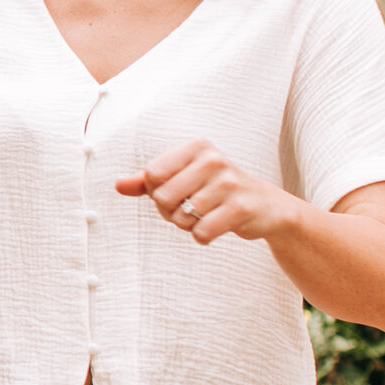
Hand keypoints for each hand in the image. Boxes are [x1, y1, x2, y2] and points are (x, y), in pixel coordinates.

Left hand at [117, 139, 301, 245]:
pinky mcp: (241, 209)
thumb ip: (149, 181)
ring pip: (181, 218)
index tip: (176, 192)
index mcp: (196, 147)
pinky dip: (203, 236)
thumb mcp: (184, 177)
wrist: (267, 207)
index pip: (152, 174)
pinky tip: (217, 226)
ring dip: (188, 225)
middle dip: (170, 212)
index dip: (156, 192)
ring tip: (207, 215)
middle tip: (191, 208)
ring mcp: (229, 184)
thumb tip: (118, 185)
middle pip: (162, 197)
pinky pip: (201, 233)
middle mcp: (213, 160)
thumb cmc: (216, 190)